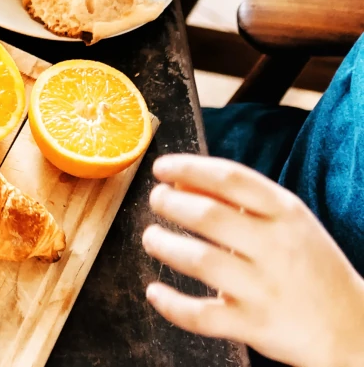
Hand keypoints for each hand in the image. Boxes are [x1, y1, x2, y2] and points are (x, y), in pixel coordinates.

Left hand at [142, 154, 363, 366]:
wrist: (353, 329)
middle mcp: (276, 248)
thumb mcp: (287, 223)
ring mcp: (265, 289)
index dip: (188, 167)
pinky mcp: (254, 325)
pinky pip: (201, 315)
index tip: (161, 167)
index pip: (231, 178)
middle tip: (156, 201)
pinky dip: (171, 303)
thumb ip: (238, 200)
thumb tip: (180, 180)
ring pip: (199, 260)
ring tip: (152, 239)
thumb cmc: (309, 267)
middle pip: (209, 216)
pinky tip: (156, 292)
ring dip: (164, 245)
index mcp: (287, 215)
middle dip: (171, 204)